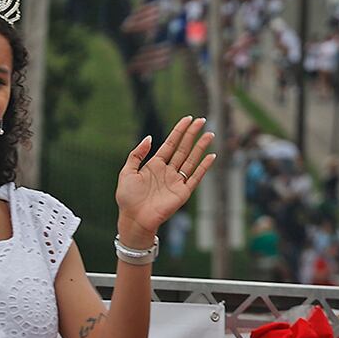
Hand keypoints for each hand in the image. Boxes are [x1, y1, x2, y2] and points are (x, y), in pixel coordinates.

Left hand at [114, 116, 216, 245]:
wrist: (134, 219)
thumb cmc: (128, 198)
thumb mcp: (127, 172)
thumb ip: (136, 154)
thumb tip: (149, 138)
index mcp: (155, 165)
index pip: (170, 144)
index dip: (179, 131)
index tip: (188, 119)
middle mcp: (168, 171)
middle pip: (183, 149)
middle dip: (192, 134)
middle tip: (201, 120)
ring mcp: (176, 181)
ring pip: (191, 160)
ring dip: (201, 147)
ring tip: (209, 134)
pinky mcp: (183, 193)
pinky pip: (196, 177)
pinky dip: (204, 167)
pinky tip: (211, 155)